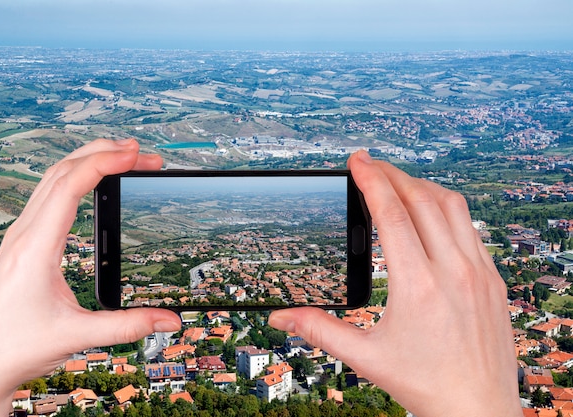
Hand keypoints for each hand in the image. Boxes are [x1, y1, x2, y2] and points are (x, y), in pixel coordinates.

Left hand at [0, 139, 180, 415]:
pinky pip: (48, 195)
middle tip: (140, 152)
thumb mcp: (77, 336)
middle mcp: (24, 234)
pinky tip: (91, 183)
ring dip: (87, 161)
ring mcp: (20, 235)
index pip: (70, 185)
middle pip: (61, 170)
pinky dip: (74, 178)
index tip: (135, 154)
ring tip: (122, 158)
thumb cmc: (16, 347)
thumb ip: (128, 325)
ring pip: (52, 178)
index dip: (105, 163)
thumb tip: (170, 320)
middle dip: (102, 153)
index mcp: (35, 247)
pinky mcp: (23, 242)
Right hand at [269, 151, 521, 416]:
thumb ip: (319, 330)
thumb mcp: (365, 358)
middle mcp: (453, 271)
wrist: (477, 410)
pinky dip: (446, 208)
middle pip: (421, 199)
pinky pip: (471, 227)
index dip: (370, 180)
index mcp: (418, 286)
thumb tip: (280, 317)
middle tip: (369, 164)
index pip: (391, 214)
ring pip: (452, 206)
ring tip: (398, 181)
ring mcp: (479, 273)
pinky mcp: (493, 279)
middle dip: (392, 173)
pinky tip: (431, 213)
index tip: (357, 160)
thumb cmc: (424, 385)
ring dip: (421, 186)